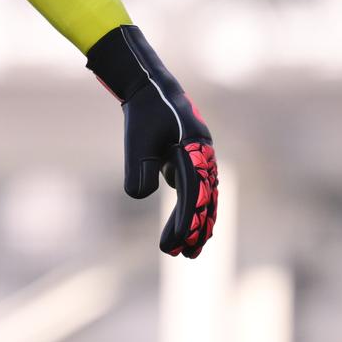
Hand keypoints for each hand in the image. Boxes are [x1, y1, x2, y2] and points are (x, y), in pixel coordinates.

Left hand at [85, 25, 218, 257]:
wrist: (150, 87)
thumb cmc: (144, 114)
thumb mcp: (137, 141)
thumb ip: (139, 168)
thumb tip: (141, 196)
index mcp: (195, 150)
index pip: (193, 194)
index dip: (186, 221)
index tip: (175, 243)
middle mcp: (204, 156)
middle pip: (205, 200)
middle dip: (195, 228)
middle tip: (183, 254)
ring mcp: (201, 158)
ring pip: (203, 198)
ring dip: (196, 222)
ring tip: (187, 249)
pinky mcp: (191, 160)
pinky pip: (196, 190)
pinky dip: (192, 209)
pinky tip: (183, 228)